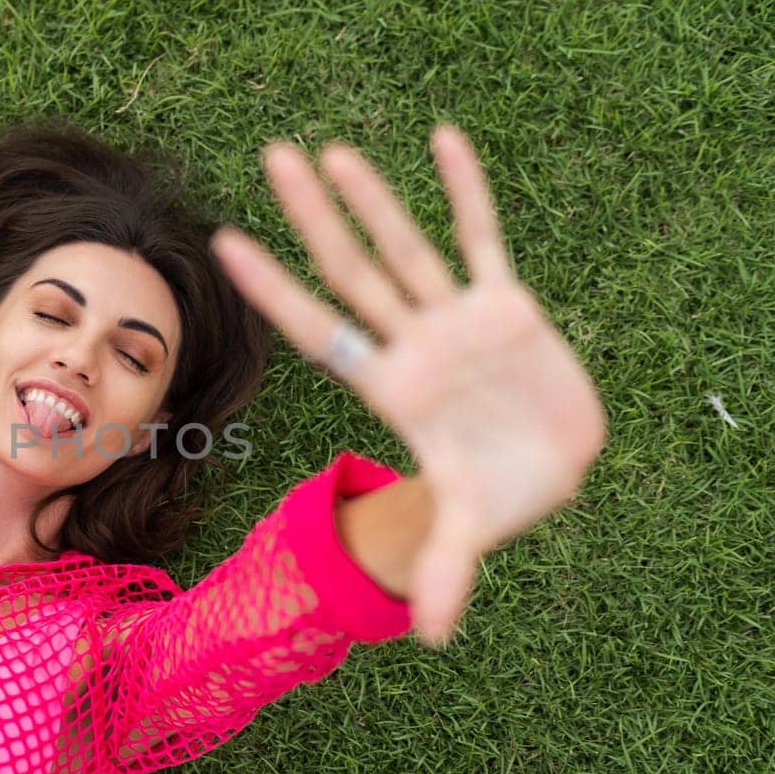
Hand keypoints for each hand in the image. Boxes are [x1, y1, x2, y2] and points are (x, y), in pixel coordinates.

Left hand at [210, 125, 607, 647]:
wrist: (552, 469)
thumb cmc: (500, 495)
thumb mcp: (472, 529)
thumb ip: (448, 570)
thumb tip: (430, 636)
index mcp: (390, 389)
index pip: (317, 330)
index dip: (273, 289)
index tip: (222, 242)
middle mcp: (412, 344)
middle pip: (351, 272)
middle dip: (312, 219)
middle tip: (269, 156)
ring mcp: (456, 320)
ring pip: (405, 247)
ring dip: (375, 198)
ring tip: (331, 149)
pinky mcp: (508, 307)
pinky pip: (483, 239)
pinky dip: (467, 191)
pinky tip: (443, 137)